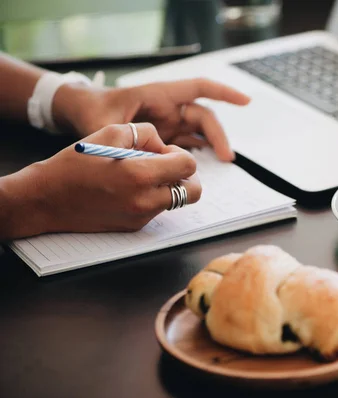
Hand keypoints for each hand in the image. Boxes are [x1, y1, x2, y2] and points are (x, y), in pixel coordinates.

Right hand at [3, 123, 200, 237]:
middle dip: (187, 176)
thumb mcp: (110, 132)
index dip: (181, 154)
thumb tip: (165, 147)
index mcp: (140, 175)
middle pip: (193, 192)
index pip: (188, 166)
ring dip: (169, 186)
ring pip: (176, 201)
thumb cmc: (75, 162)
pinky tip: (130, 188)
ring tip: (145, 175)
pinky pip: (158, 210)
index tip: (166, 151)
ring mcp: (141, 217)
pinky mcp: (135, 227)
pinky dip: (153, 197)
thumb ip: (146, 134)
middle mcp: (145, 200)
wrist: (46, 199)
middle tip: (168, 166)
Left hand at [53, 78, 250, 160]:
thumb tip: (142, 153)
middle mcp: (169, 107)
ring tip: (223, 162)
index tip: (245, 101)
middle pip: (204, 117)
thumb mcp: (103, 121)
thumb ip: (123, 136)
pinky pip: (188, 143)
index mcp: (160, 95)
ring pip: (199, 131)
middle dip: (219, 135)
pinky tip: (201, 166)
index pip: (199, 89)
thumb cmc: (92, 110)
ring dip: (213, 145)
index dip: (224, 93)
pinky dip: (197, 153)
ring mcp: (168, 122)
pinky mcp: (165, 137)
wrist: (82, 112)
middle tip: (227, 157)